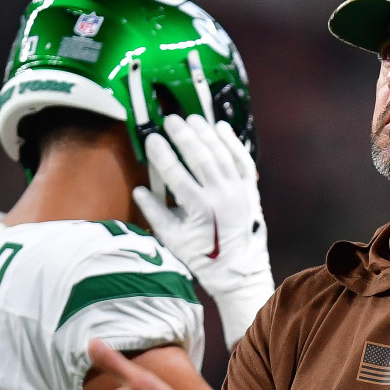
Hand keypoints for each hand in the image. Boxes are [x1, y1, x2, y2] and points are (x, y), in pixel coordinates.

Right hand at [134, 115, 274, 346]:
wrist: (238, 269)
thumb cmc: (203, 256)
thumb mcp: (173, 239)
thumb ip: (155, 213)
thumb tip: (139, 190)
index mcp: (199, 209)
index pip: (175, 173)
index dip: (162, 153)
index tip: (151, 138)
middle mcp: (221, 196)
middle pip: (200, 156)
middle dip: (183, 135)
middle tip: (170, 120)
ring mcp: (238, 190)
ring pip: (221, 153)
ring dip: (206, 133)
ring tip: (192, 119)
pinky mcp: (251, 189)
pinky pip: (243, 159)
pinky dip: (232, 142)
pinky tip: (221, 127)